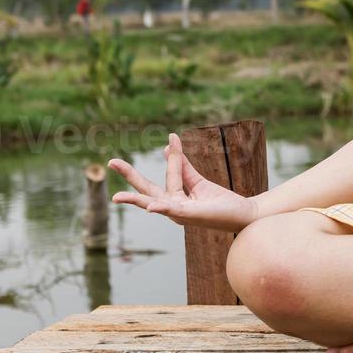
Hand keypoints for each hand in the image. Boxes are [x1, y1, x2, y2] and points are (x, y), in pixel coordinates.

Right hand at [107, 132, 260, 232]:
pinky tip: (151, 207)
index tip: (173, 136)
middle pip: (148, 190)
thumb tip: (169, 147)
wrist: (243, 215)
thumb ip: (184, 167)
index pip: (169, 173)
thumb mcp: (199, 182)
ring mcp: (179, 213)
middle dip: (130, 176)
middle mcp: (173, 207)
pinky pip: (173, 212)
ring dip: (136, 199)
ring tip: (117, 197)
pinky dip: (161, 209)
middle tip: (110, 161)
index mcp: (175, 199)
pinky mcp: (189, 216)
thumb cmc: (221, 202)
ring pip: (154, 202)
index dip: (172, 154)